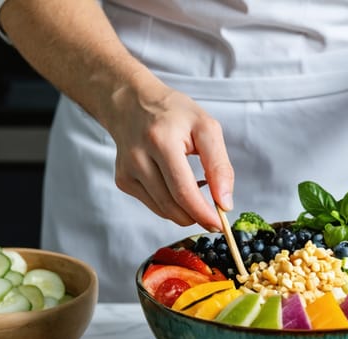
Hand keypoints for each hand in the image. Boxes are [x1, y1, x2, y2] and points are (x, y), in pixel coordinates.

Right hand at [107, 73, 233, 230]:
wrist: (132, 104)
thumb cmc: (174, 114)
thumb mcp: (206, 128)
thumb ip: (219, 166)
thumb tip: (225, 203)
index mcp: (161, 140)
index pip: (183, 190)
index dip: (203, 212)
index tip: (220, 224)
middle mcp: (138, 157)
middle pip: (172, 205)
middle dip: (197, 216)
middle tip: (214, 216)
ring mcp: (127, 170)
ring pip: (163, 210)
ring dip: (185, 211)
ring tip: (196, 190)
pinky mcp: (123, 180)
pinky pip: (154, 205)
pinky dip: (171, 204)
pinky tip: (176, 185)